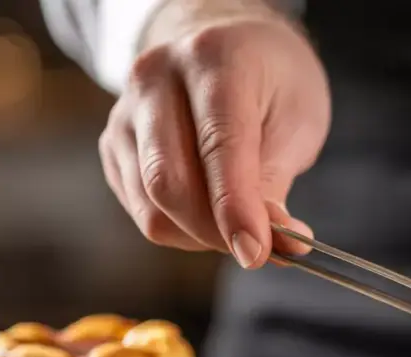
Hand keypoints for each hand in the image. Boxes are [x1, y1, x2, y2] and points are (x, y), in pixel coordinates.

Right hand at [99, 0, 329, 266]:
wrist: (230, 49)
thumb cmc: (272, 84)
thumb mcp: (297, 121)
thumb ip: (276, 182)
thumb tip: (276, 243)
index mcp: (212, 60)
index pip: (216, 146)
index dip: (235, 209)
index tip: (256, 253)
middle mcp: (154, 79)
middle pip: (168, 182)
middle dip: (217, 232)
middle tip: (261, 248)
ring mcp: (124, 113)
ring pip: (151, 207)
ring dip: (201, 236)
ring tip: (241, 225)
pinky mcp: (113, 146)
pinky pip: (142, 211)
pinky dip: (182, 230)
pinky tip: (212, 213)